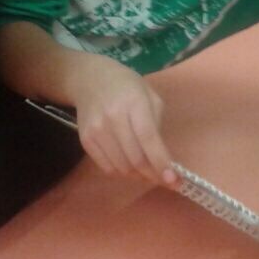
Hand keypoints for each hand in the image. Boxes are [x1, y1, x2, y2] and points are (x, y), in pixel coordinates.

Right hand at [72, 55, 175, 184]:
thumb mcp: (149, 96)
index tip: (173, 179)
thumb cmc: (127, 86)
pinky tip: (129, 164)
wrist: (89, 79)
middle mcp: (113, 118)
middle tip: (163, 178)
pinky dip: (121, 172)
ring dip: (138, 175)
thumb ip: (157, 125)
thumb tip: (163, 158)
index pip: (148, 138)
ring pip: (121, 167)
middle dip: (152, 174)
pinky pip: (106, 167)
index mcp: (134, 103)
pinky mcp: (85, 140)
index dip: (161, 162)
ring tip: (147, 170)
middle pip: (135, 158)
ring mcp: (96, 130)